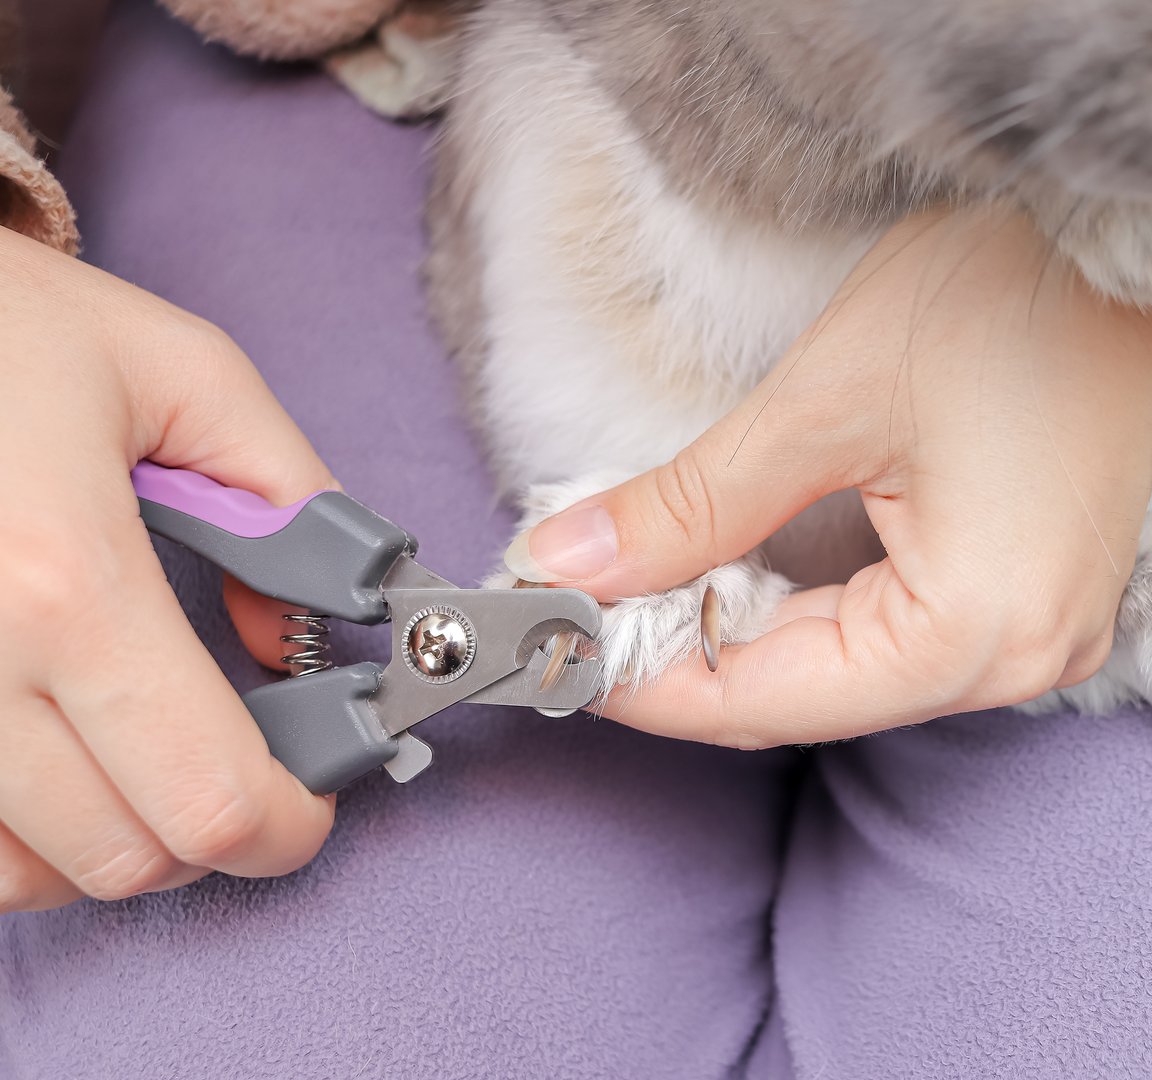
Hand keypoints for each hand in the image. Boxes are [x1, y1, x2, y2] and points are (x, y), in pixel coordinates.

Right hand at [0, 227, 336, 910]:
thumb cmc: (9, 327)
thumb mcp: (187, 374)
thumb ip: (287, 500)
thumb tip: (306, 624)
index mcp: (66, 580)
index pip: (208, 796)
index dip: (288, 823)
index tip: (312, 796)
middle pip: (126, 858)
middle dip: (214, 830)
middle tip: (242, 761)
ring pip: (29, 876)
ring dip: (114, 838)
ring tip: (144, 749)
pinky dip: (25, 832)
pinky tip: (58, 755)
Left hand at [504, 207, 1151, 746]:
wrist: (1127, 241)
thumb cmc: (1006, 299)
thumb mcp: (821, 404)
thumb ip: (688, 505)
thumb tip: (570, 564)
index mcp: (976, 633)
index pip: (768, 699)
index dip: (646, 682)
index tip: (556, 645)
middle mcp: (1020, 662)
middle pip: (809, 697)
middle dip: (687, 655)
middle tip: (582, 606)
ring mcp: (1038, 634)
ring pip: (847, 672)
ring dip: (745, 633)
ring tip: (646, 585)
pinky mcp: (1035, 597)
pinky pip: (896, 638)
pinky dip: (810, 615)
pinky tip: (743, 573)